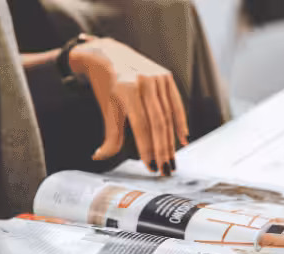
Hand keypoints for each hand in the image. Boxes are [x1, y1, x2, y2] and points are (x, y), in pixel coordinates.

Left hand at [69, 37, 188, 175]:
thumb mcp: (107, 109)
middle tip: (165, 169)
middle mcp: (144, 82)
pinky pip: (176, 104)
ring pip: (168, 116)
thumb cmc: (106, 86)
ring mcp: (158, 78)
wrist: (110, 55)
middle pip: (157, 123)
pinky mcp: (166, 76)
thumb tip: (100, 157)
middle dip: (162, 149)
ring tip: (172, 160)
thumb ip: (109, 135)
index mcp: (126, 89)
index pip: (141, 126)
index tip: (151, 166)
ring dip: (171, 141)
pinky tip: (183, 139)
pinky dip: (180, 122)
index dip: (147, 148)